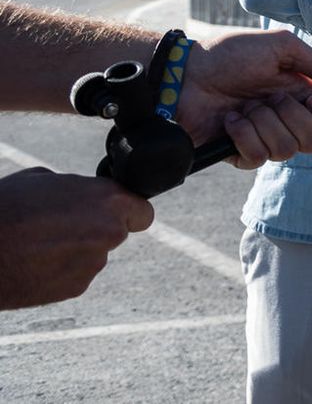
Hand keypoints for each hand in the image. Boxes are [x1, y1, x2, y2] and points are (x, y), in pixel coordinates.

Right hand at [0, 168, 153, 308]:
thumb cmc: (5, 208)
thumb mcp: (42, 179)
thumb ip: (76, 188)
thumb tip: (83, 196)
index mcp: (107, 201)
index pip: (142, 211)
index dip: (127, 211)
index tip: (114, 213)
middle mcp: (108, 233)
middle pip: (117, 232)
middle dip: (97, 228)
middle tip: (62, 226)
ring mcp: (93, 263)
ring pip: (94, 254)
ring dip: (76, 249)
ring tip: (39, 243)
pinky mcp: (76, 288)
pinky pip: (77, 273)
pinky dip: (62, 269)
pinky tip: (35, 262)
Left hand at [178, 30, 311, 168]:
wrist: (186, 73)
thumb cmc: (230, 54)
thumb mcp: (280, 47)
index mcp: (306, 97)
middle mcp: (291, 122)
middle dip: (293, 117)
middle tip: (273, 97)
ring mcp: (267, 139)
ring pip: (286, 150)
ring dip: (263, 122)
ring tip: (245, 105)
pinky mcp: (242, 154)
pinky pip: (258, 157)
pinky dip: (243, 134)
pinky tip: (230, 119)